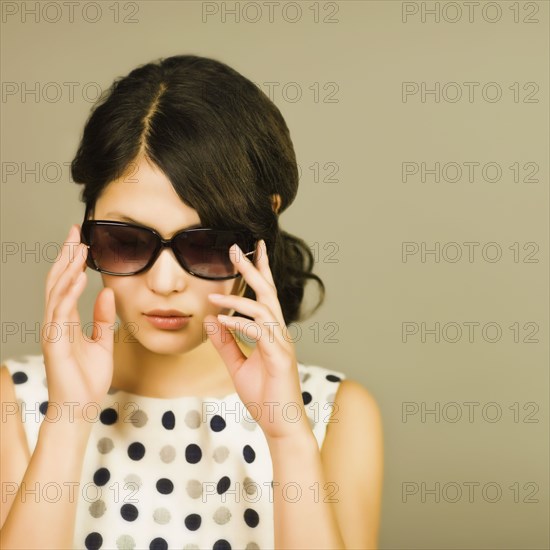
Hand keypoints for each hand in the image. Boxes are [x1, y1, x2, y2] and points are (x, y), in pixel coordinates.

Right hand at [41, 224, 115, 422]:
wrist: (81, 407)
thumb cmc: (88, 379)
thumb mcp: (102, 342)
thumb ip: (102, 318)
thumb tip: (106, 291)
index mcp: (66, 321)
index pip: (67, 284)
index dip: (72, 262)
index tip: (81, 240)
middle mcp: (56, 322)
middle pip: (58, 281)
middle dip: (66, 255)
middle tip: (74, 231)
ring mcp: (52, 331)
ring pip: (56, 292)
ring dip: (67, 268)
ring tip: (77, 247)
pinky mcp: (54, 343)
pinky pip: (60, 312)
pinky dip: (68, 293)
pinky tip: (77, 276)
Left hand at [205, 240, 311, 440]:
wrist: (281, 425)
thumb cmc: (264, 397)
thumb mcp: (238, 367)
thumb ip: (225, 343)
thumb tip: (211, 319)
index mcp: (271, 333)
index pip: (264, 296)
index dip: (257, 272)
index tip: (247, 251)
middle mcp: (279, 333)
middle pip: (267, 292)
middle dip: (253, 268)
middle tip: (236, 248)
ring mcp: (282, 344)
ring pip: (264, 308)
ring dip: (239, 297)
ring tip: (214, 293)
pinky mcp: (280, 357)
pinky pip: (259, 333)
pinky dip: (239, 324)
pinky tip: (222, 320)